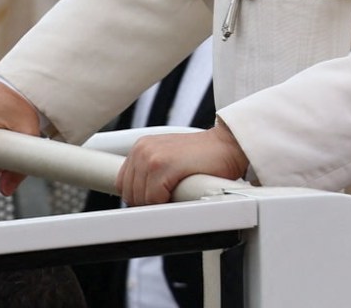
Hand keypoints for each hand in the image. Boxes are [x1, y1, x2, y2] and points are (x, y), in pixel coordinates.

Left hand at [117, 121, 248, 203]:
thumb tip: (139, 201)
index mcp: (141, 147)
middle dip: (148, 203)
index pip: (123, 184)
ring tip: (176, 193)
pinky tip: (181, 193)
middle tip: (169, 198)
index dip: (139, 197)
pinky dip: (166, 203)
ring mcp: (151, 156)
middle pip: (130, 194)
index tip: (154, 201)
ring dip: (158, 204)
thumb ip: (150, 174)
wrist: (227, 146)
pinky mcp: (163, 165)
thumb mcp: (169, 160)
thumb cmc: (203, 158)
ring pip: (140, 199)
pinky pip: (153, 199)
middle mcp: (142, 149)